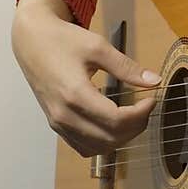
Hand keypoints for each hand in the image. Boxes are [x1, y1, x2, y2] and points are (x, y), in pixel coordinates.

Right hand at [12, 0, 159, 155]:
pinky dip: (103, 142)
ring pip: (97, 148)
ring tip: (132, 117)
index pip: (117, 120)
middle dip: (136, 126)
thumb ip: (127, 67)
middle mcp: (64, 115)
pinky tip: (113, 125)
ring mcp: (58, 123)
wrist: (31, 41)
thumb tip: (155, 81)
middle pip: (110, 138)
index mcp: (75, 94)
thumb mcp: (98, 47)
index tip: (152, 100)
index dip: (141, 114)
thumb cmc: (62, 40)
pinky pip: (83, 147)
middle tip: (145, 108)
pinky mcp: (55, 124)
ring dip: (121, 138)